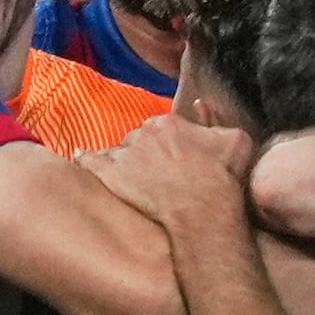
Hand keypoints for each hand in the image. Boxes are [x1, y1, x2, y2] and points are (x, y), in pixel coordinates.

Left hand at [81, 114, 253, 231]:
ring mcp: (125, 154)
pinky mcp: (109, 174)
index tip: (174, 159)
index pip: (163, 127)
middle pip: (140, 138)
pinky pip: (90, 160)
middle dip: (147, 153)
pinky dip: (85, 158)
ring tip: (129, 177)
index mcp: (171, 122)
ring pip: (119, 151)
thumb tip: (203, 104)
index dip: (169, 144)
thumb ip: (217, 120)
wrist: (203, 210)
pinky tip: (80, 157)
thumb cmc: (221, 178)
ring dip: (124, 161)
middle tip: (157, 174)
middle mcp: (144, 133)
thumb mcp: (235, 141)